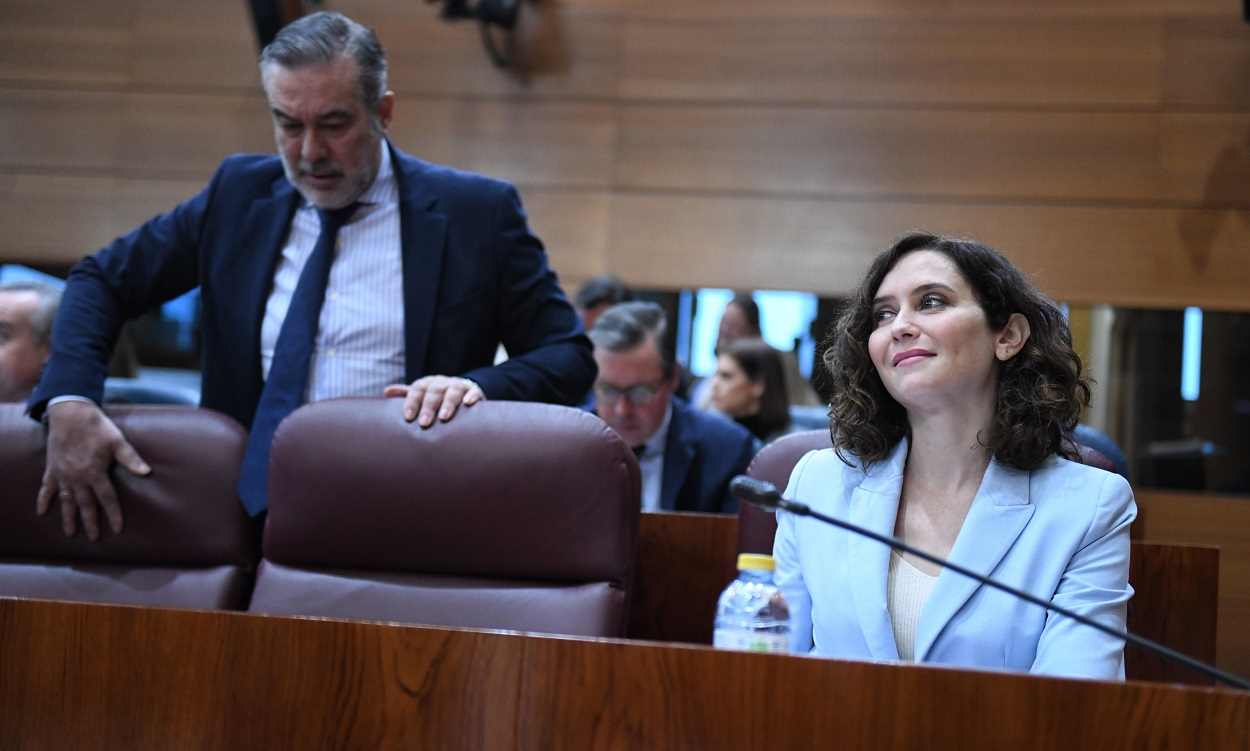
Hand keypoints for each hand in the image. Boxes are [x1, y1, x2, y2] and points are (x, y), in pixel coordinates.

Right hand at [36, 401, 150, 539]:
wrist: (70, 414)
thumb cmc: (97, 427)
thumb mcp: (118, 441)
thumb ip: (131, 459)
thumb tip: (147, 472)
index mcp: (95, 472)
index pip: (107, 499)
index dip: (113, 514)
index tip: (117, 529)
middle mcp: (77, 478)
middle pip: (86, 504)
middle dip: (90, 522)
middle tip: (94, 539)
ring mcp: (63, 474)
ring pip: (66, 501)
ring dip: (68, 517)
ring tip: (70, 534)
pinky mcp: (52, 469)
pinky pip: (46, 488)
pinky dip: (43, 500)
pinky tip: (41, 512)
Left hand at [383, 375, 484, 427]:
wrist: (464, 392)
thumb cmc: (437, 399)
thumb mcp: (422, 396)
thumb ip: (407, 395)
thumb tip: (386, 391)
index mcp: (427, 384)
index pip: (417, 389)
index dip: (412, 402)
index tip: (408, 417)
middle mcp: (442, 383)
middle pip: (434, 391)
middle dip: (429, 407)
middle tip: (424, 423)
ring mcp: (459, 386)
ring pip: (452, 391)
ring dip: (448, 403)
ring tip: (444, 417)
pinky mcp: (474, 391)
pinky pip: (473, 391)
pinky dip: (471, 396)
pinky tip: (468, 404)